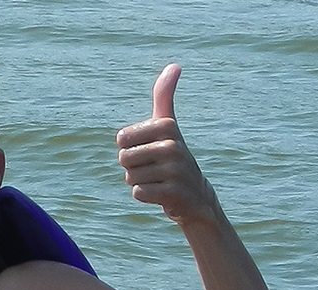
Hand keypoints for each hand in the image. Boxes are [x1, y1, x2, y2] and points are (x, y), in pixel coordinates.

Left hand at [117, 64, 223, 224]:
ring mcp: (175, 171)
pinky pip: (138, 192)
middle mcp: (173, 146)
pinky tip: (161, 193)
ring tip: (159, 180)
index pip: (122, 138)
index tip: (150, 149)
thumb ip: (165, 96)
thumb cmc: (172, 156)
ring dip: (140, 181)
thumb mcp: (168, 125)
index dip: (130, 147)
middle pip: (123, 158)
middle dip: (133, 166)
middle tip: (154, 168)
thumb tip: (175, 65)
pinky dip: (144, 195)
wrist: (195, 195)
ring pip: (130, 177)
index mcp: (167, 127)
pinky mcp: (173, 193)